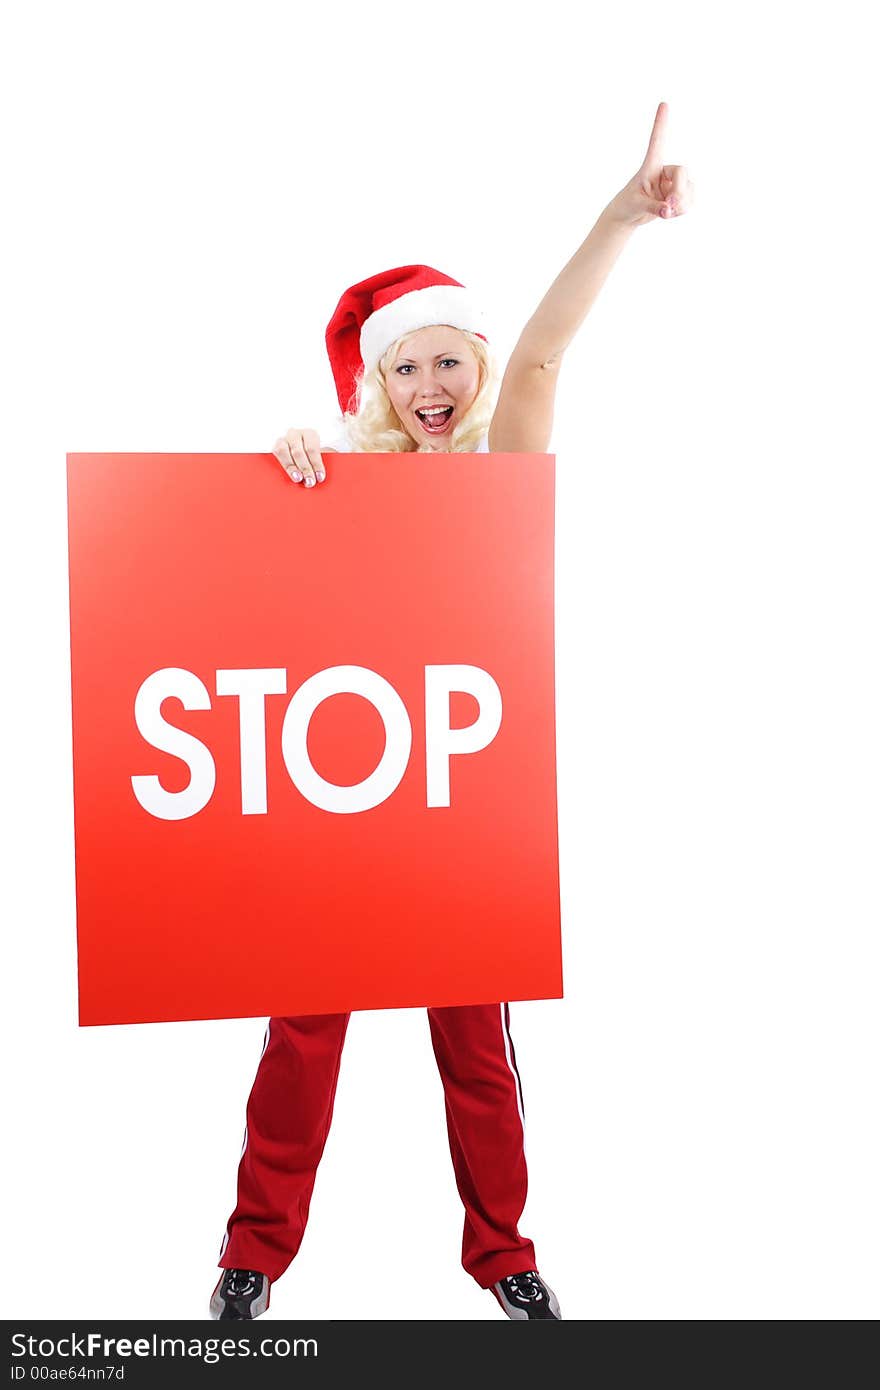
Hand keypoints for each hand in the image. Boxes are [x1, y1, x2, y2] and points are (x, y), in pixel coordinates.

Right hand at [272, 428, 326, 486]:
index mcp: (310, 434)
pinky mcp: (275, 446)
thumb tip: (319, 476)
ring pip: (283, 451)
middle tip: (309, 481)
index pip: (312, 449)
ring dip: (291, 467)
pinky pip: (276, 453)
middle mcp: (295, 434)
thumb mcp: (321, 456)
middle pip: (298, 452)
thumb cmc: (313, 455)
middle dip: (305, 469)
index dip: (316, 464)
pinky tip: (286, 474)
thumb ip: (320, 463)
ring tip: (297, 478)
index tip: (320, 477)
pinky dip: (282, 464)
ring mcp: (283, 439)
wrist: (304, 451)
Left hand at [604, 102, 693, 227]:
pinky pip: (691, 200)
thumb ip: (653, 207)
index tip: (663, 104)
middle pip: (682, 171)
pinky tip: (672, 213)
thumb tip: (668, 210)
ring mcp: (674, 182)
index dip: (661, 124)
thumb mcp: (636, 205)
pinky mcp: (680, 194)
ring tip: (666, 213)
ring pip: (689, 189)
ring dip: (681, 205)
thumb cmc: (627, 204)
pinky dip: (684, 209)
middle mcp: (664, 170)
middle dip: (678, 192)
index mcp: (650, 165)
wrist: (629, 215)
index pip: (657, 142)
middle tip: (669, 208)